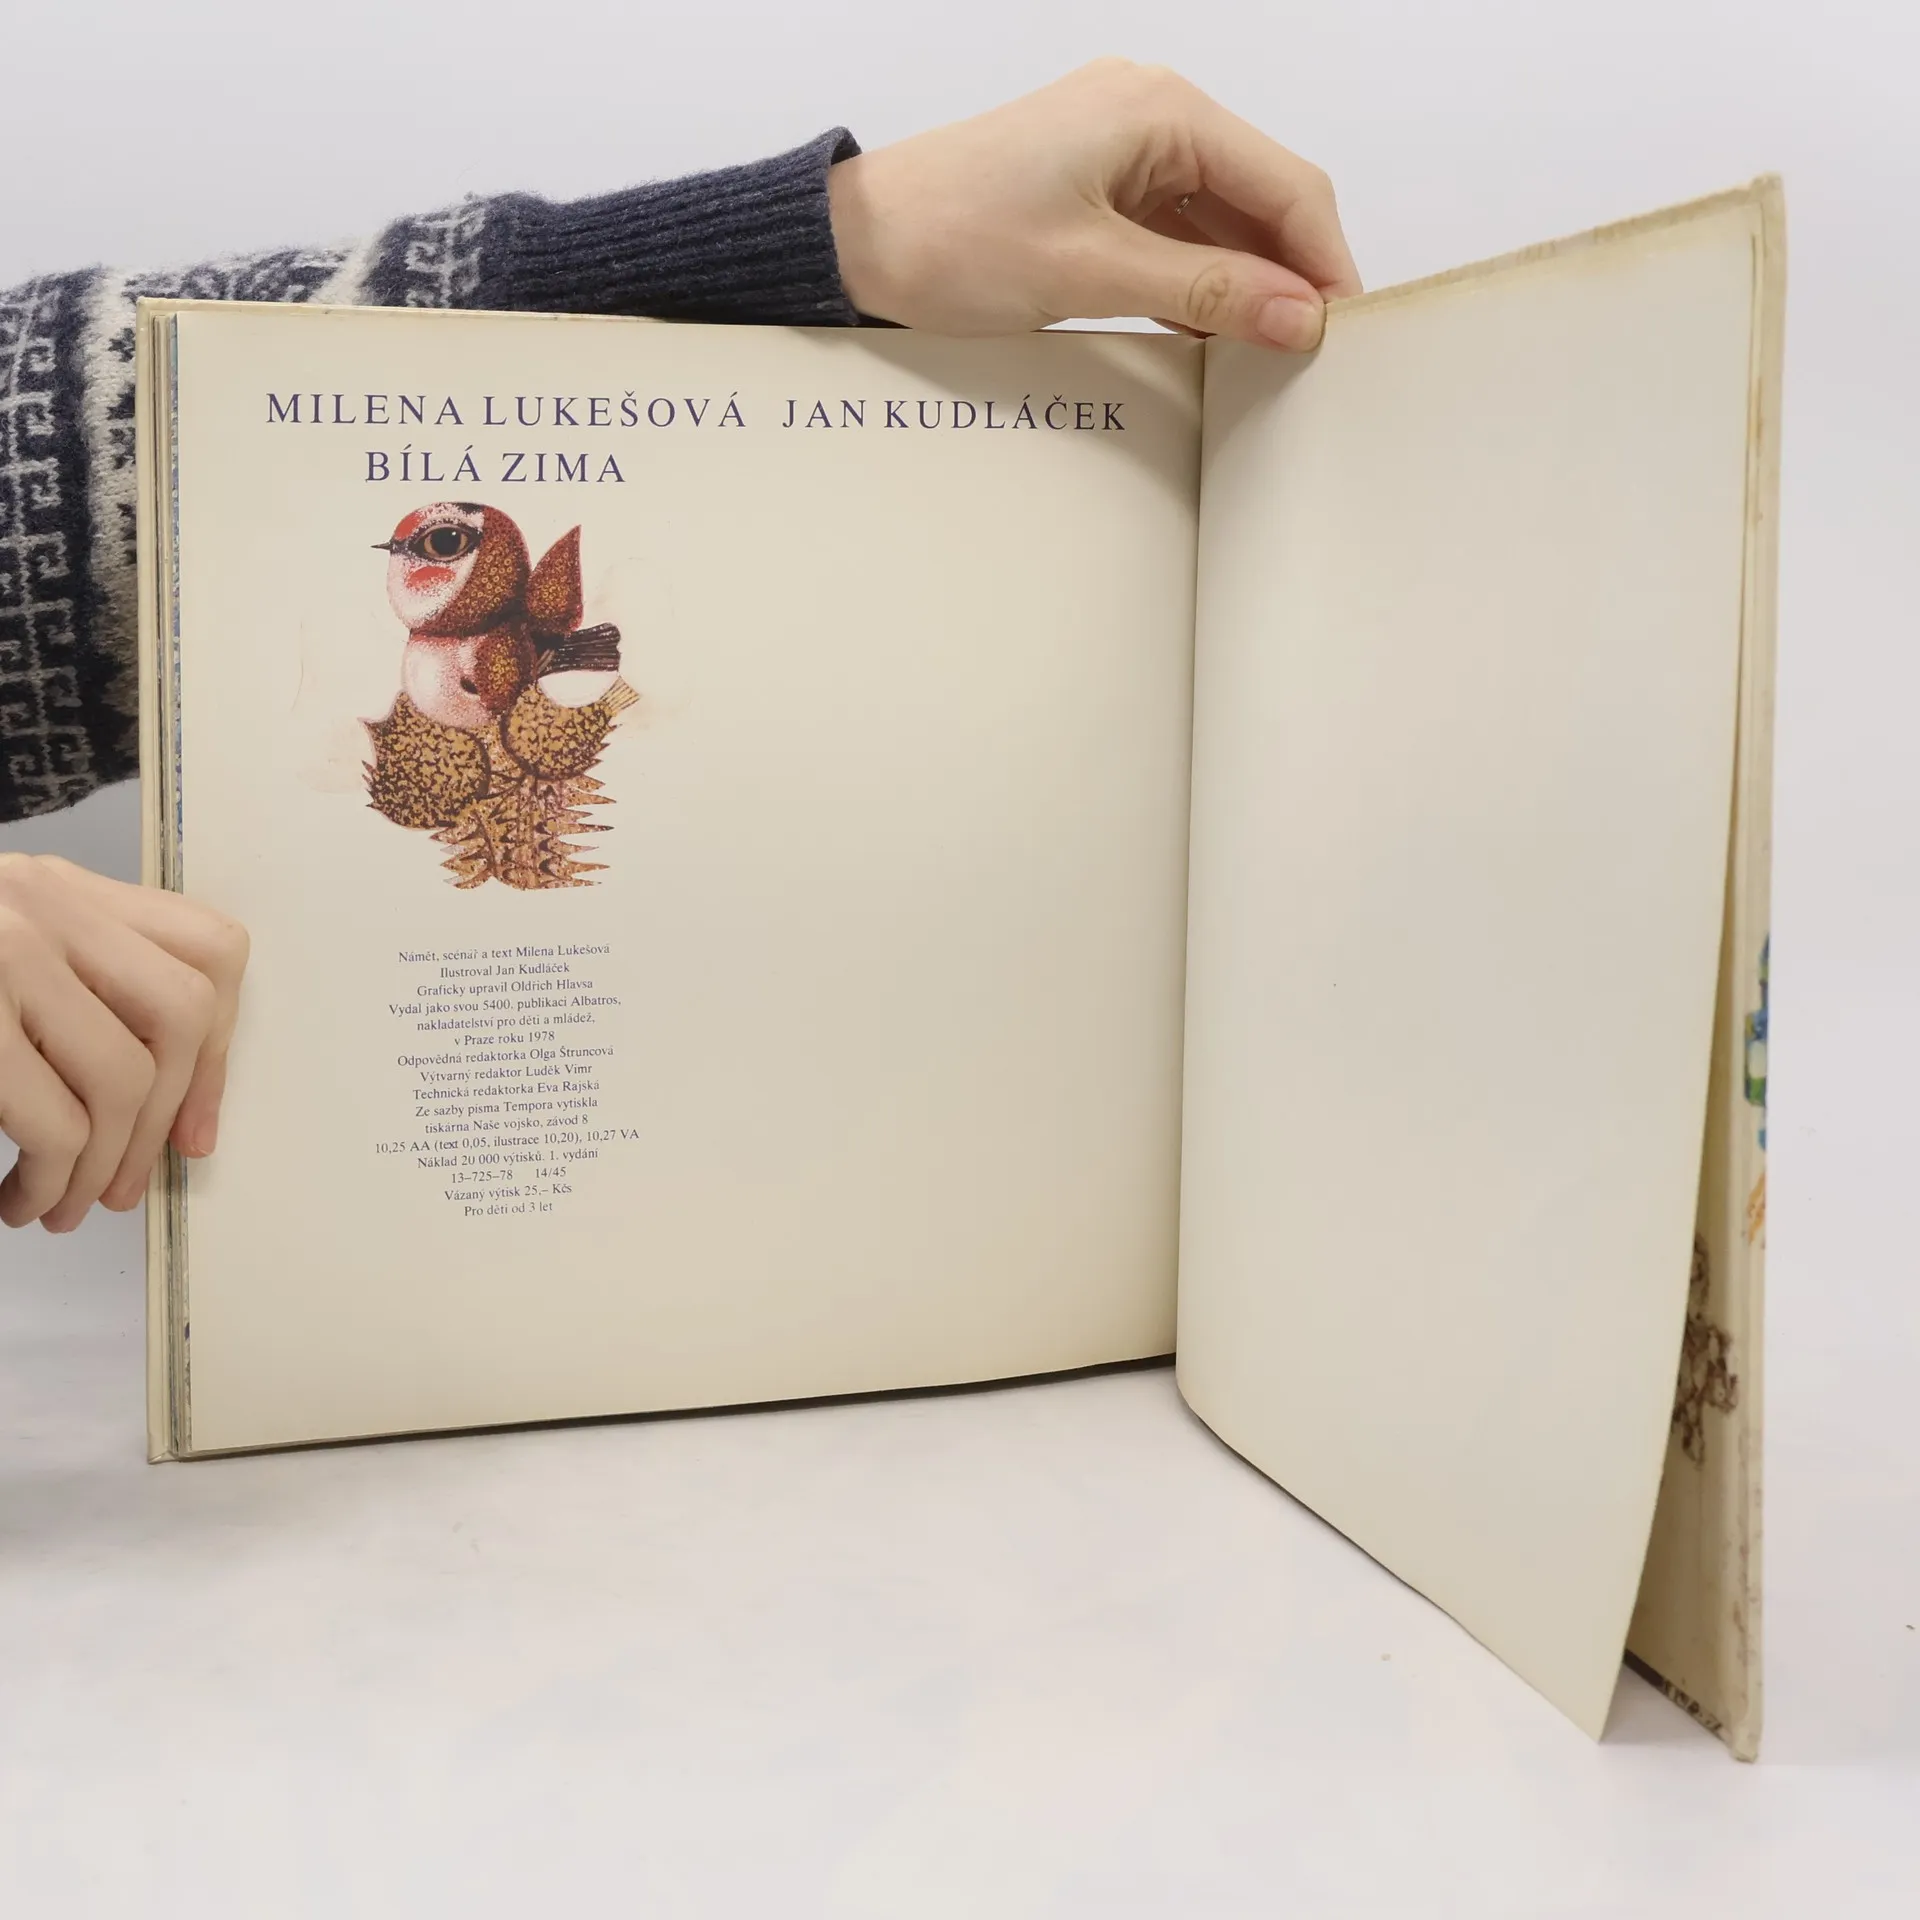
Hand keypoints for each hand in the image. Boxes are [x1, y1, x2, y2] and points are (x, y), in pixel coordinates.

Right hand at [0, 855, 247, 1231]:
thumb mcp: (3, 958)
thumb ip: (76, 996)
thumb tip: (177, 1117)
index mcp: (61, 889)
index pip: (209, 950)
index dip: (220, 1053)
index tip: (195, 1131)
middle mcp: (41, 903)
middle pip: (181, 1017)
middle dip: (161, 1120)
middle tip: (121, 1187)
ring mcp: (3, 951)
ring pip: (122, 1076)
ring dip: (100, 1164)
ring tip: (57, 1204)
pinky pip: (52, 1117)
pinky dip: (49, 1176)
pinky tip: (13, 1197)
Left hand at [828, 60, 1360, 350]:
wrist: (858, 244)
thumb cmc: (953, 240)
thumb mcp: (1092, 272)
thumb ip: (1206, 290)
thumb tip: (1299, 316)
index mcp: (1159, 111)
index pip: (1286, 184)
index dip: (1325, 262)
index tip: (1347, 334)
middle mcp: (1151, 115)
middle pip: (1261, 199)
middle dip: (1292, 275)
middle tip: (1316, 358)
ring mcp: (1123, 151)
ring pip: (1221, 222)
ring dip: (1247, 285)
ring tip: (1273, 358)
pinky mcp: (1096, 189)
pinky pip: (1176, 234)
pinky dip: (1201, 283)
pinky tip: (1217, 337)